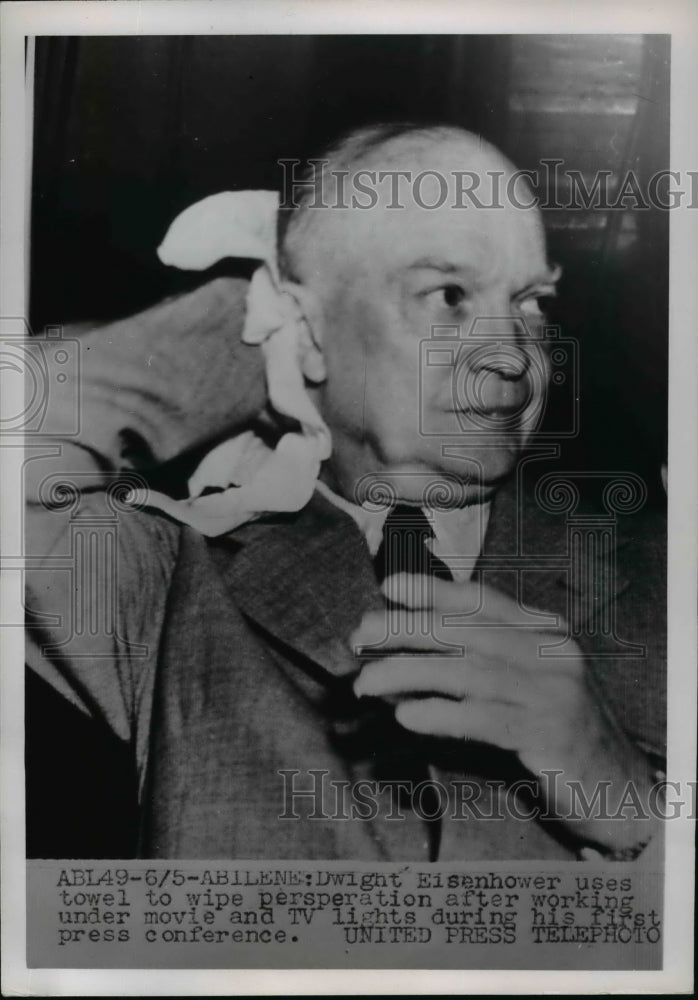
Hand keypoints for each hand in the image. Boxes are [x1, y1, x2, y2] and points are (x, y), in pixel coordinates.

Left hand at [350, 574, 657, 850]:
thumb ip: (483, 662)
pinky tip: (406, 716)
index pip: (482, 598)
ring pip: (464, 671)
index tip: (390, 587)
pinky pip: (481, 717)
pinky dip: (438, 714)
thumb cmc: (563, 734)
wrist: (624, 787)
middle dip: (404, 628)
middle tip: (360, 638)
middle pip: (464, 629)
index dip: (433, 589)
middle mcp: (551, 651)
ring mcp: (553, 691)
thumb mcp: (529, 685)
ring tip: (366, 684)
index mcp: (546, 631)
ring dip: (406, 674)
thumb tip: (408, 654)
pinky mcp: (548, 733)